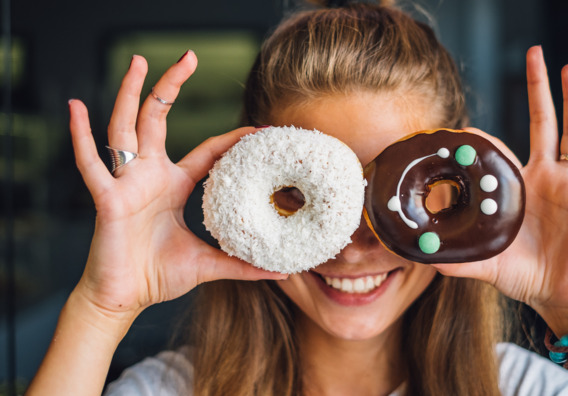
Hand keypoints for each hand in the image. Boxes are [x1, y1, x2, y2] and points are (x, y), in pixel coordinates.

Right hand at [69, 51, 285, 321]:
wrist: (123, 298)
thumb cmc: (157, 276)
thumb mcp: (208, 264)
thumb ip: (242, 265)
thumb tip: (280, 271)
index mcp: (172, 185)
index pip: (207, 151)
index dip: (231, 139)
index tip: (259, 128)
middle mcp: (149, 176)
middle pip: (159, 119)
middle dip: (172, 86)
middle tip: (189, 56)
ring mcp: (127, 183)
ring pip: (127, 128)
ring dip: (131, 93)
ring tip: (138, 61)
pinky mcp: (107, 198)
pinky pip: (90, 164)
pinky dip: (80, 136)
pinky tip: (76, 107)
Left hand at [433, 46, 567, 334]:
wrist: (558, 294)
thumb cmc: (524, 275)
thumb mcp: (484, 263)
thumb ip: (456, 259)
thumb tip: (420, 257)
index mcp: (518, 188)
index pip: (501, 151)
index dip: (484, 140)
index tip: (463, 130)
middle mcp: (544, 178)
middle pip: (542, 123)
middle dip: (538, 90)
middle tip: (534, 54)